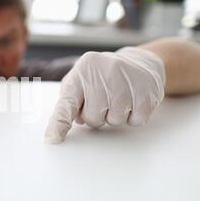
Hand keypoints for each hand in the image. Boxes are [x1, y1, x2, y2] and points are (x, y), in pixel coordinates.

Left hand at [45, 47, 165, 142]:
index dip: (59, 123)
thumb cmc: (103, 76)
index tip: (52, 138)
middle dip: (98, 115)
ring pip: (114, 121)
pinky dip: (134, 117)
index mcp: (82, 72)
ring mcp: (126, 82)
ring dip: (116, 116)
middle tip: (105, 99)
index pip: (67, 103)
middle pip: (93, 118)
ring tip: (120, 97)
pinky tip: (133, 100)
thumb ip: (70, 102)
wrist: (140, 62)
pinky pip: (135, 121)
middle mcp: (102, 74)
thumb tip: (73, 121)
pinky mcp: (147, 92)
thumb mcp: (81, 81)